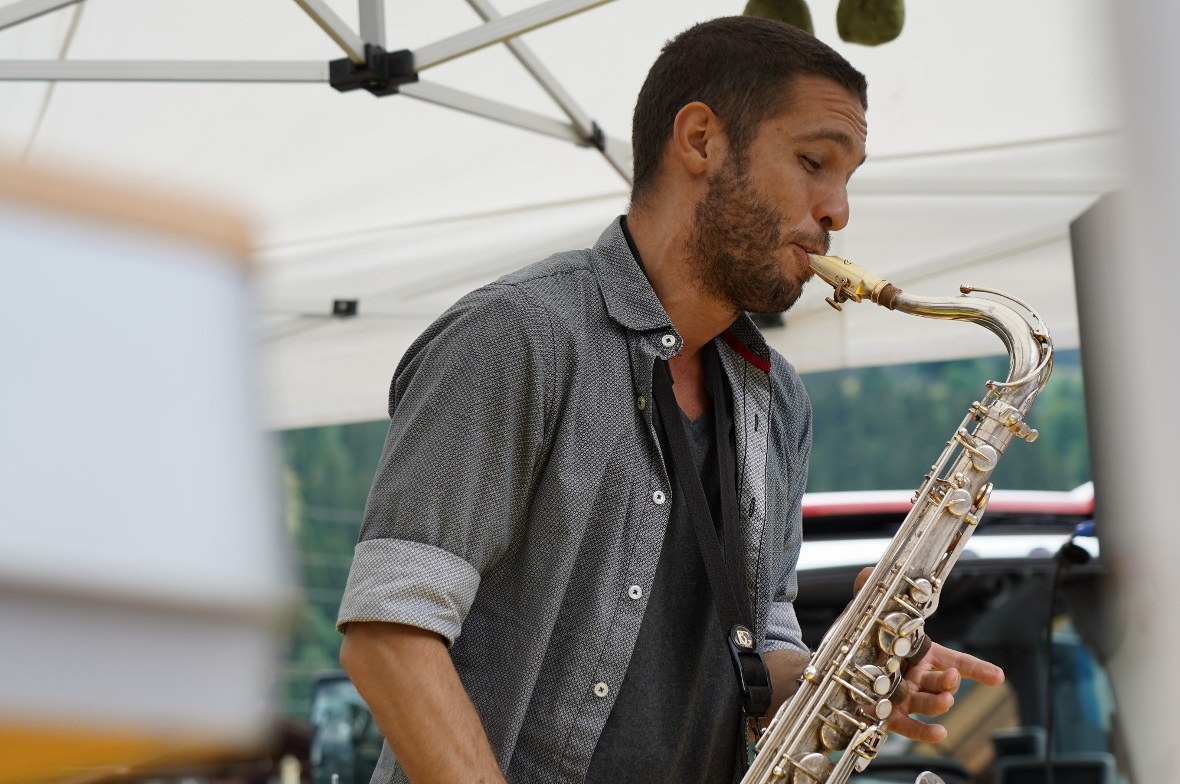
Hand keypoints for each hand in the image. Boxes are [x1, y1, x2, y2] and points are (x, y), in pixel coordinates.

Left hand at [850, 567, 1004, 743]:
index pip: (955, 660)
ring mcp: (906, 697)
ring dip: (940, 703)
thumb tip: (868, 572)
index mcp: (920, 654)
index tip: (997, 676)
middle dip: (950, 680)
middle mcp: (917, 677)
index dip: (976, 668)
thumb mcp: (864, 616)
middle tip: (951, 679)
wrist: (837, 669)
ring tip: (946, 700)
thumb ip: (867, 593)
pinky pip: (910, 726)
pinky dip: (925, 732)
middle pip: (941, 680)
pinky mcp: (889, 716)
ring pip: (928, 702)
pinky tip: (940, 733)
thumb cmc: (861, 642)